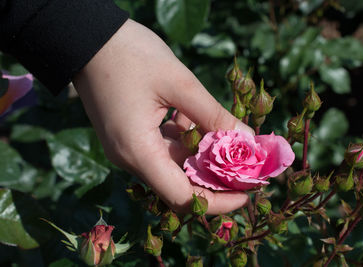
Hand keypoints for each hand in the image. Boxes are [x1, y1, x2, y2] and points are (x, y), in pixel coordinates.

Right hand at [72, 19, 252, 213]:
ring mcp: (128, 147)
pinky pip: (164, 147)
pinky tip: (198, 118)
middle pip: (180, 184)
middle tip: (248, 165)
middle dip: (216, 177)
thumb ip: (214, 114)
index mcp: (138, 152)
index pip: (182, 198)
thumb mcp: (179, 83)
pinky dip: (186, 138)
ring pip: (174, 164)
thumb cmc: (130, 55)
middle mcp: (131, 158)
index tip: (248, 192)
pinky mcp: (130, 135)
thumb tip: (248, 139)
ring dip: (203, 154)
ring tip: (232, 137)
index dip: (218, 201)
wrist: (88, 39)